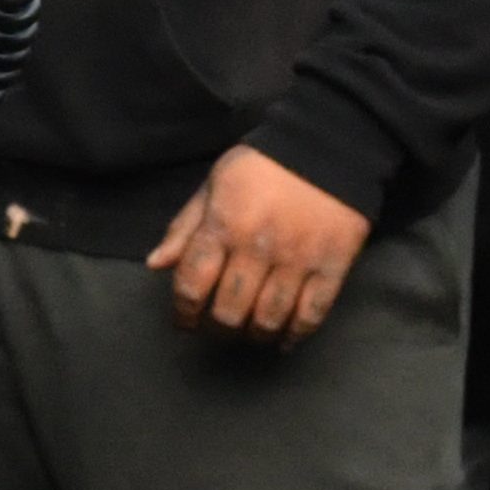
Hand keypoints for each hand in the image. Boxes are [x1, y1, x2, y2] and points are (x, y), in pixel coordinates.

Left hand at [145, 143, 370, 343]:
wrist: (329, 147)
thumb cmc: (262, 166)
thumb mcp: (214, 185)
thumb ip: (184, 227)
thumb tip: (156, 264)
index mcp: (223, 226)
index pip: (192, 284)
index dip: (184, 312)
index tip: (184, 322)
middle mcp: (257, 248)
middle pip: (230, 311)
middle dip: (216, 329)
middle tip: (215, 329)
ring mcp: (297, 261)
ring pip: (269, 319)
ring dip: (254, 336)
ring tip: (247, 333)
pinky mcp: (333, 267)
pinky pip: (312, 314)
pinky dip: (296, 335)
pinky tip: (284, 341)